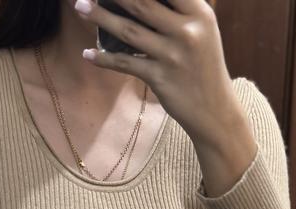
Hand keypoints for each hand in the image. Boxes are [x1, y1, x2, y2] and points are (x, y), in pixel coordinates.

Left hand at [74, 0, 247, 149]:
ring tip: (80, 6)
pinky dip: (104, 59)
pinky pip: (125, 64)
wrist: (215, 111)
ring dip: (99, 17)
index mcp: (199, 13)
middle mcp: (186, 30)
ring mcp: (172, 55)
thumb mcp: (203, 31)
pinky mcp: (160, 78)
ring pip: (128, 30)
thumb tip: (140, 2)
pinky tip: (87, 55)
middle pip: (142, 2)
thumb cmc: (204, 66)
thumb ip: (181, 10)